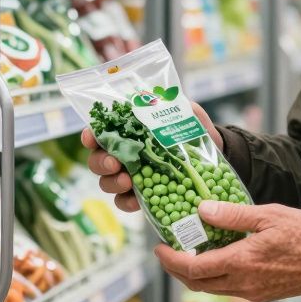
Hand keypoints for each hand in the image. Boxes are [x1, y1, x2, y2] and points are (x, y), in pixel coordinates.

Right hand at [83, 101, 221, 212]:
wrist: (210, 158)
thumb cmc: (190, 132)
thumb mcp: (186, 114)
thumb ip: (175, 105)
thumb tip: (166, 99)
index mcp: (127, 132)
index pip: (99, 132)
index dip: (90, 135)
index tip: (91, 137)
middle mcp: (122, 154)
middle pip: (97, 160)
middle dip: (101, 162)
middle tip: (115, 162)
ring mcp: (129, 177)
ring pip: (106, 182)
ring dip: (112, 182)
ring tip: (127, 181)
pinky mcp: (141, 196)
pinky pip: (124, 202)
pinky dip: (126, 202)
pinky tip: (135, 200)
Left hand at [155, 201, 300, 301]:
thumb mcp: (267, 215)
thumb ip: (233, 214)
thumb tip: (202, 209)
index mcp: (240, 262)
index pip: (193, 268)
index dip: (171, 260)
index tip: (159, 248)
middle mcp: (242, 283)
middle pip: (197, 284)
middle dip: (177, 270)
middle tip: (167, 252)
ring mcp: (252, 292)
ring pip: (213, 289)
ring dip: (196, 275)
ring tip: (189, 254)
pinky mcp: (262, 294)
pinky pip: (230, 289)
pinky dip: (216, 277)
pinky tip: (218, 259)